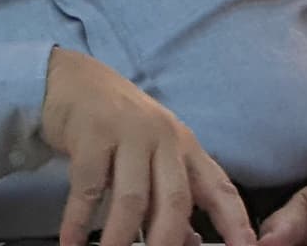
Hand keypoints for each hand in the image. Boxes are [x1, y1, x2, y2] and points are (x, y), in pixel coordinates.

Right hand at [40, 48, 256, 245]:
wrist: (75, 78)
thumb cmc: (119, 125)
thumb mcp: (152, 156)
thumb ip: (169, 197)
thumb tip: (190, 243)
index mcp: (185, 147)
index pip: (219, 188)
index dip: (235, 222)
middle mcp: (163, 137)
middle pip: (175, 200)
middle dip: (166, 243)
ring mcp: (128, 132)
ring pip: (133, 198)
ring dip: (120, 238)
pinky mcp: (92, 132)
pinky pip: (87, 187)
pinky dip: (78, 221)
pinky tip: (71, 242)